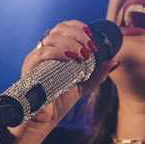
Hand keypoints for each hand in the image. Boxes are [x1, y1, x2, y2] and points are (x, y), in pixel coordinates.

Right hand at [4, 20, 118, 143]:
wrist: (47, 117)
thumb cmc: (62, 97)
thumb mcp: (85, 83)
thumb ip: (99, 73)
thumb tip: (115, 61)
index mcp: (56, 49)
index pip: (64, 27)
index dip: (78, 26)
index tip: (91, 35)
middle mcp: (45, 50)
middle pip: (59, 29)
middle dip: (78, 34)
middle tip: (90, 47)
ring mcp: (36, 57)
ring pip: (51, 38)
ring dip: (71, 42)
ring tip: (84, 55)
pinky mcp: (30, 67)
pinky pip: (42, 53)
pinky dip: (58, 52)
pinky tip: (71, 57)